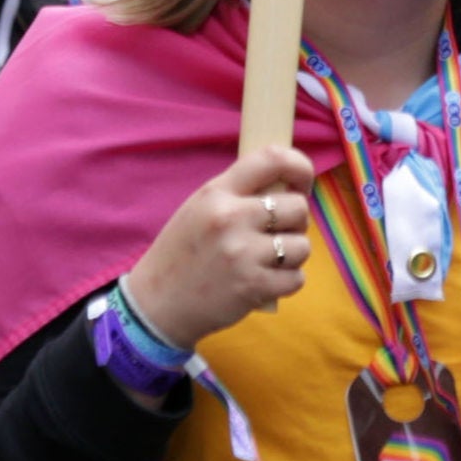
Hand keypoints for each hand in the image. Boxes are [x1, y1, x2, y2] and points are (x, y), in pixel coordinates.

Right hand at [120, 147, 319, 350]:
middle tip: (276, 233)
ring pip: (302, 245)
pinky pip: (296, 278)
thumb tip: (289, 186)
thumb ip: (239, 194)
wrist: (158, 302)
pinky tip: (264, 281)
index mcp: (217, 193)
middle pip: (298, 207)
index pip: (272, 159)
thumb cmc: (183, 252)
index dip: (299, 168)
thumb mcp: (200, 209)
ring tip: (267, 260)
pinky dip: (287, 281)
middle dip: (295, 221)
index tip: (301, 183)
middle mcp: (230, 218)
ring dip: (292, 255)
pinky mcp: (254, 286)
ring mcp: (243, 253)